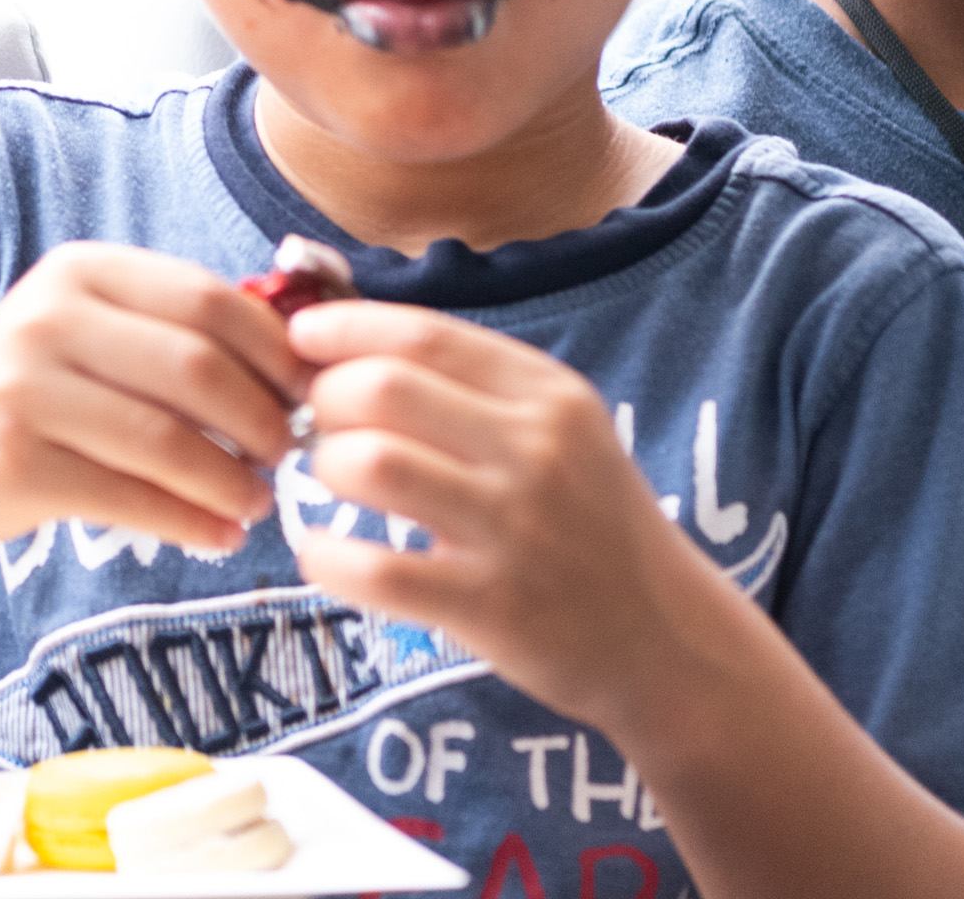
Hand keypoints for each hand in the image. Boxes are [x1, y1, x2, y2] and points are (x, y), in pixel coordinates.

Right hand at [0, 244, 302, 583]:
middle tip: (290, 452)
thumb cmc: (38, 393)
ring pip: (167, 439)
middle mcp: (48, 317)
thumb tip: (309, 357)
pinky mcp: (12, 464)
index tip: (311, 392)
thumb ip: (180, 328)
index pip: (210, 300)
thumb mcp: (95, 332)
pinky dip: (190, 521)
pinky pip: (130, 497)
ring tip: (259, 501)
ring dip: (232, 479)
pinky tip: (219, 534)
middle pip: (197, 368)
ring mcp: (23, 389)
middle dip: (262, 418)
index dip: (276, 351)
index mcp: (83, 268)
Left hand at [284, 299, 712, 730]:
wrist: (662, 635)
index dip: (347, 328)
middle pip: (385, 390)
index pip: (426, 336)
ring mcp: (514, 529)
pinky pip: (375, 571)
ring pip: (373, 465)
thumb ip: (476, 387)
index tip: (301, 335)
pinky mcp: (490, 605)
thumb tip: (356, 342)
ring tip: (328, 478)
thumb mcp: (563, 430)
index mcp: (550, 395)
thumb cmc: (591, 521)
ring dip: (325, 465)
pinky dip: (325, 555)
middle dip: (324, 396)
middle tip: (312, 419)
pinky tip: (320, 550)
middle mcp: (536, 450)